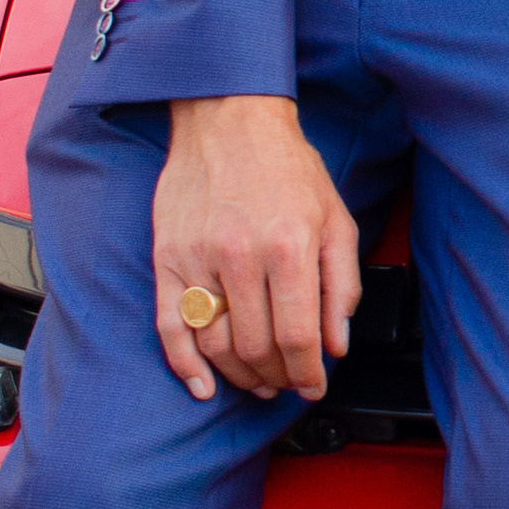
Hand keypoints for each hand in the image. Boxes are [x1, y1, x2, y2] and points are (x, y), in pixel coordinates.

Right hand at [153, 95, 361, 402]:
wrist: (230, 121)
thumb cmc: (287, 168)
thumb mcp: (335, 220)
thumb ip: (341, 286)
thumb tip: (337, 344)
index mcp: (289, 247)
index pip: (298, 337)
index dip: (308, 374)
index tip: (314, 386)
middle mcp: (241, 256)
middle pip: (257, 348)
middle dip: (277, 378)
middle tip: (288, 383)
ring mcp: (198, 258)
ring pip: (215, 344)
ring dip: (239, 375)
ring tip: (258, 381)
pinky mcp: (166, 258)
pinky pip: (170, 326)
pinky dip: (185, 365)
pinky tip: (203, 385)